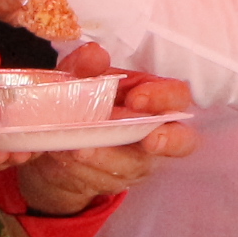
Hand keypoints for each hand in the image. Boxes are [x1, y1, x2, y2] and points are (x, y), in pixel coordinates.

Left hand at [4, 48, 199, 209]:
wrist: (56, 141)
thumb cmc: (81, 102)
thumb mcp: (77, 79)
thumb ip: (84, 66)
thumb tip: (95, 55)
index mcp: (153, 98)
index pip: (177, 96)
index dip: (163, 98)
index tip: (137, 100)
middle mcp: (155, 131)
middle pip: (182, 140)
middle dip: (166, 140)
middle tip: (148, 141)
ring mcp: (138, 161)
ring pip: (135, 164)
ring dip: (108, 156)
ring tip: (79, 147)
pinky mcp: (115, 182)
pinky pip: (105, 180)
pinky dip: (84, 169)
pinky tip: (66, 157)